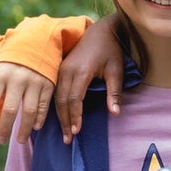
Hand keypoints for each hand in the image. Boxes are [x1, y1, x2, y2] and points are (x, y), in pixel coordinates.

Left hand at [0, 63, 54, 144]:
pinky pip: (44, 106)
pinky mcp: (48, 84)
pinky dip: (40, 118)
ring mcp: (35, 82)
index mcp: (1, 73)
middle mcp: (18, 79)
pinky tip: (35, 128)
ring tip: (19, 141)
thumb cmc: (13, 56)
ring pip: (29, 112)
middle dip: (4, 129)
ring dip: (24, 129)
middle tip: (1, 141)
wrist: (38, 40)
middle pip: (10, 110)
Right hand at [56, 15, 123, 142]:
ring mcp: (61, 69)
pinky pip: (54, 91)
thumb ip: (115, 92)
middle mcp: (66, 70)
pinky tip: (58, 118)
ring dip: (59, 116)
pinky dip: (56, 106)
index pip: (74, 99)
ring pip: (55, 97)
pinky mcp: (59, 69)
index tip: (77, 132)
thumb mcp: (116, 70)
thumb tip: (115, 113)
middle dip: (64, 121)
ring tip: (64, 133)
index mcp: (80, 71)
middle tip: (68, 139)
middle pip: (61, 101)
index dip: (75, 117)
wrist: (101, 31)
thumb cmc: (111, 50)